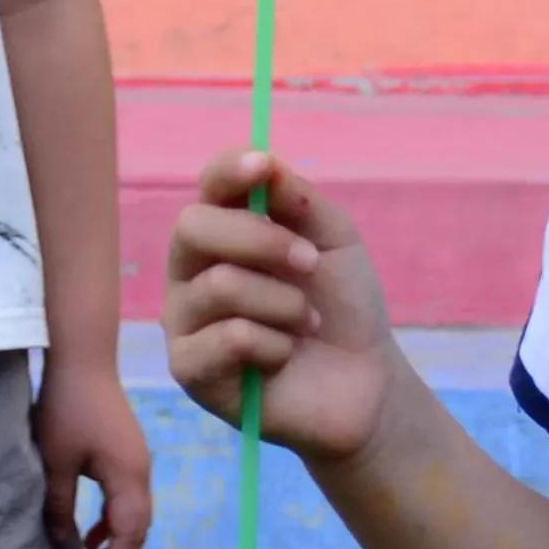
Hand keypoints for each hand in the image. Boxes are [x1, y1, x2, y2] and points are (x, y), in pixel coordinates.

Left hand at [34, 356, 157, 548]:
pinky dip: (109, 522)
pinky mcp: (125, 453)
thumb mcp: (55, 462)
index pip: (129, 536)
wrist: (81, 358)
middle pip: (137, 530)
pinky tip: (87, 534)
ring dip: (112, 543)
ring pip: (132, 516)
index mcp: (129, 477)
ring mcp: (135, 462)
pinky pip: (124, 500)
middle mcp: (140, 472)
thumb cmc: (65, 407)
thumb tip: (61, 545)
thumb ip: (59, 506)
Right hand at [162, 151, 404, 467]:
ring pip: (220, 285)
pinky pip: (229, 338)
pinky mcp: (189, 369)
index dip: (230, 170)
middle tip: (311, 264)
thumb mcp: (334, 242)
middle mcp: (192, 270)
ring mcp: (184, 320)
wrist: (363, 384)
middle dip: (264, 241)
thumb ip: (300, 200)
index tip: (264, 167)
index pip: (210, 186)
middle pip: (194, 227)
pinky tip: (283, 358)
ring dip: (284, 303)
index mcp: (225, 232)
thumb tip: (266, 164)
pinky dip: (274, 345)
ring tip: (306, 324)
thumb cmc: (342, 308)